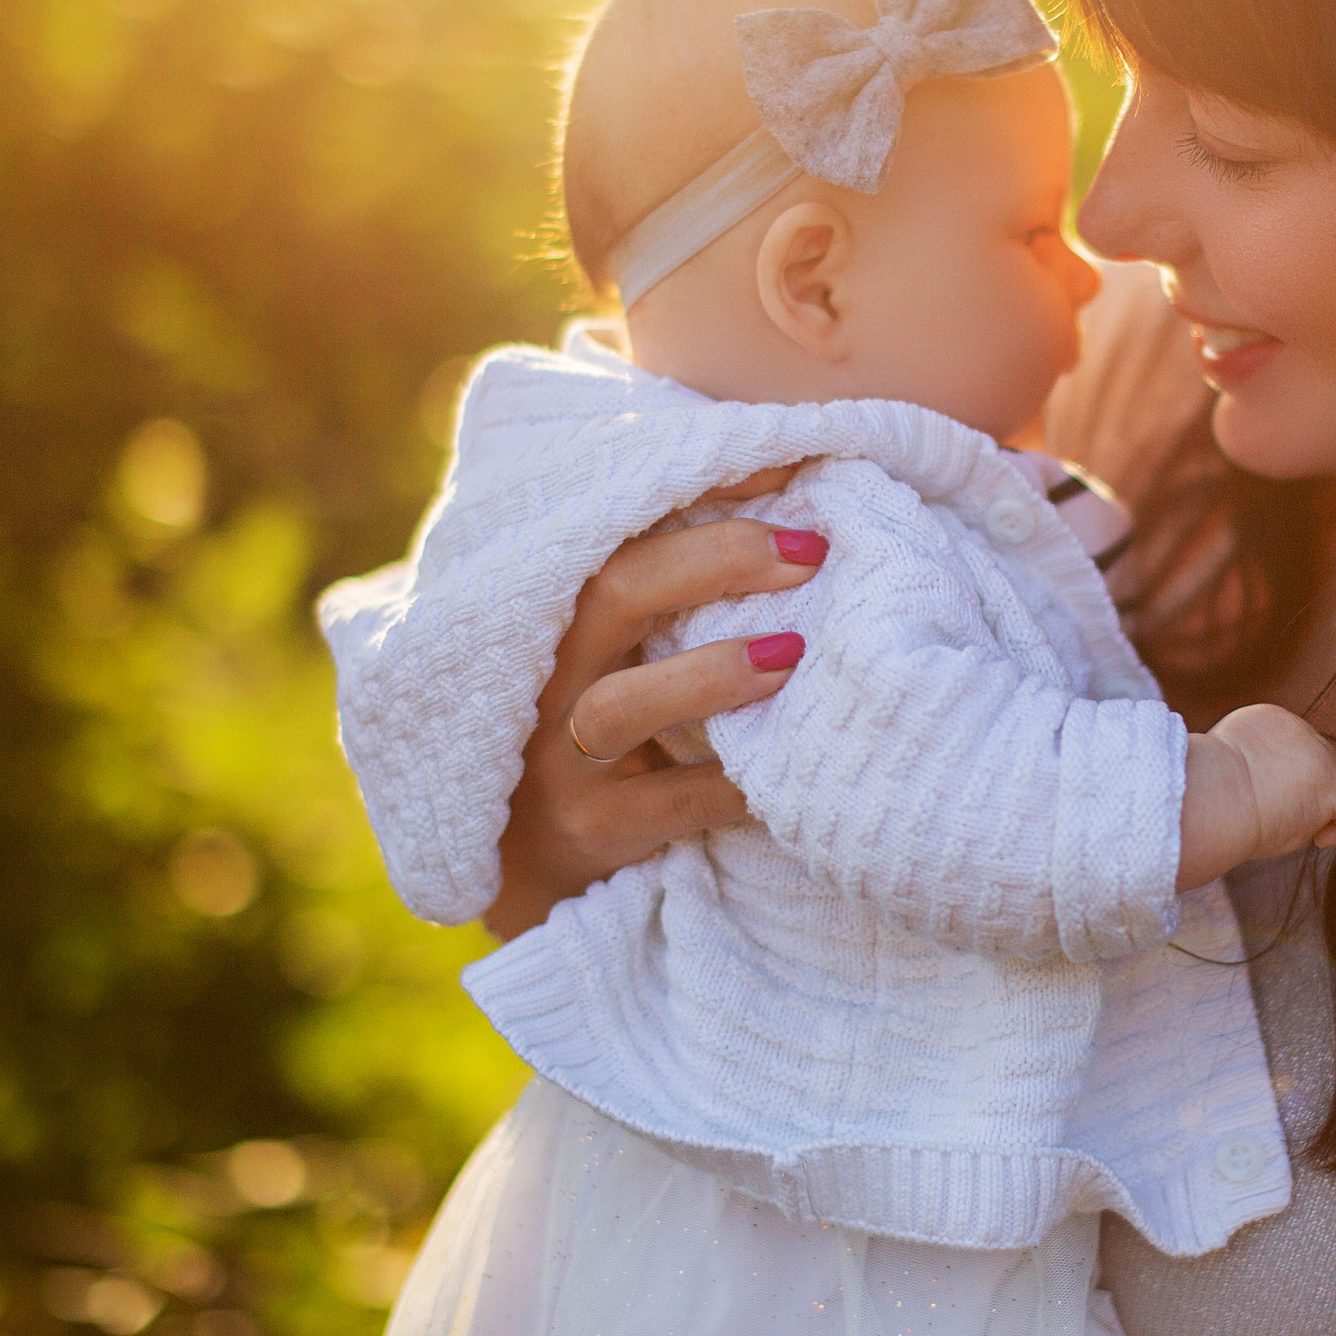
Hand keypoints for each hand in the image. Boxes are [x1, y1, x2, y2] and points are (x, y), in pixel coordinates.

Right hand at [486, 465, 821, 939]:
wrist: (526, 871)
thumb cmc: (594, 733)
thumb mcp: (607, 655)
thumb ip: (661, 591)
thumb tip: (786, 500)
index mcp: (550, 616)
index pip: (616, 528)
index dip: (698, 490)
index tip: (786, 465)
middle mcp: (541, 680)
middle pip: (613, 595)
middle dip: (716, 560)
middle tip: (809, 548)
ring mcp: (556, 764)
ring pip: (622, 706)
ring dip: (715, 673)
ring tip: (794, 650)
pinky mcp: (587, 837)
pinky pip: (669, 805)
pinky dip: (735, 782)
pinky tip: (791, 765)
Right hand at [1176, 703, 1335, 890]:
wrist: (1208, 797)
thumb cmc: (1206, 797)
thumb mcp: (1227, 768)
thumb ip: (1255, 769)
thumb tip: (1274, 796)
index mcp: (1266, 719)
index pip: (1292, 753)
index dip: (1282, 784)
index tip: (1259, 805)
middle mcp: (1297, 727)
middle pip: (1317, 768)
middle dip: (1302, 797)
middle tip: (1272, 820)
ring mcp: (1318, 753)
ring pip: (1334, 788)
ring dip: (1314, 813)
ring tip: (1283, 826)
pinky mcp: (1332, 781)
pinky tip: (1318, 840)